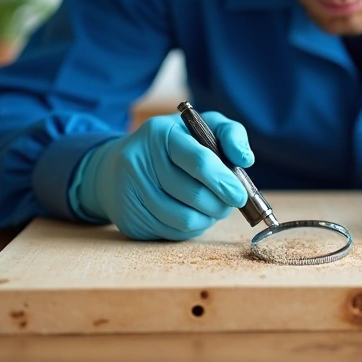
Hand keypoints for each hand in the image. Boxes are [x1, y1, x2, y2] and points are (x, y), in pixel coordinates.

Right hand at [75, 112, 250, 240]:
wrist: (115, 168)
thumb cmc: (171, 146)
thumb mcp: (200, 128)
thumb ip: (230, 134)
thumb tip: (246, 159)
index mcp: (160, 133)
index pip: (199, 161)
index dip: (224, 181)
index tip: (240, 195)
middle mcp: (139, 160)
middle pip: (193, 194)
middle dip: (220, 203)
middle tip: (229, 203)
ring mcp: (130, 192)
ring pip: (184, 219)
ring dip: (208, 218)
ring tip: (212, 208)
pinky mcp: (129, 219)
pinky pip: (171, 233)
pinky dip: (190, 228)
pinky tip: (191, 214)